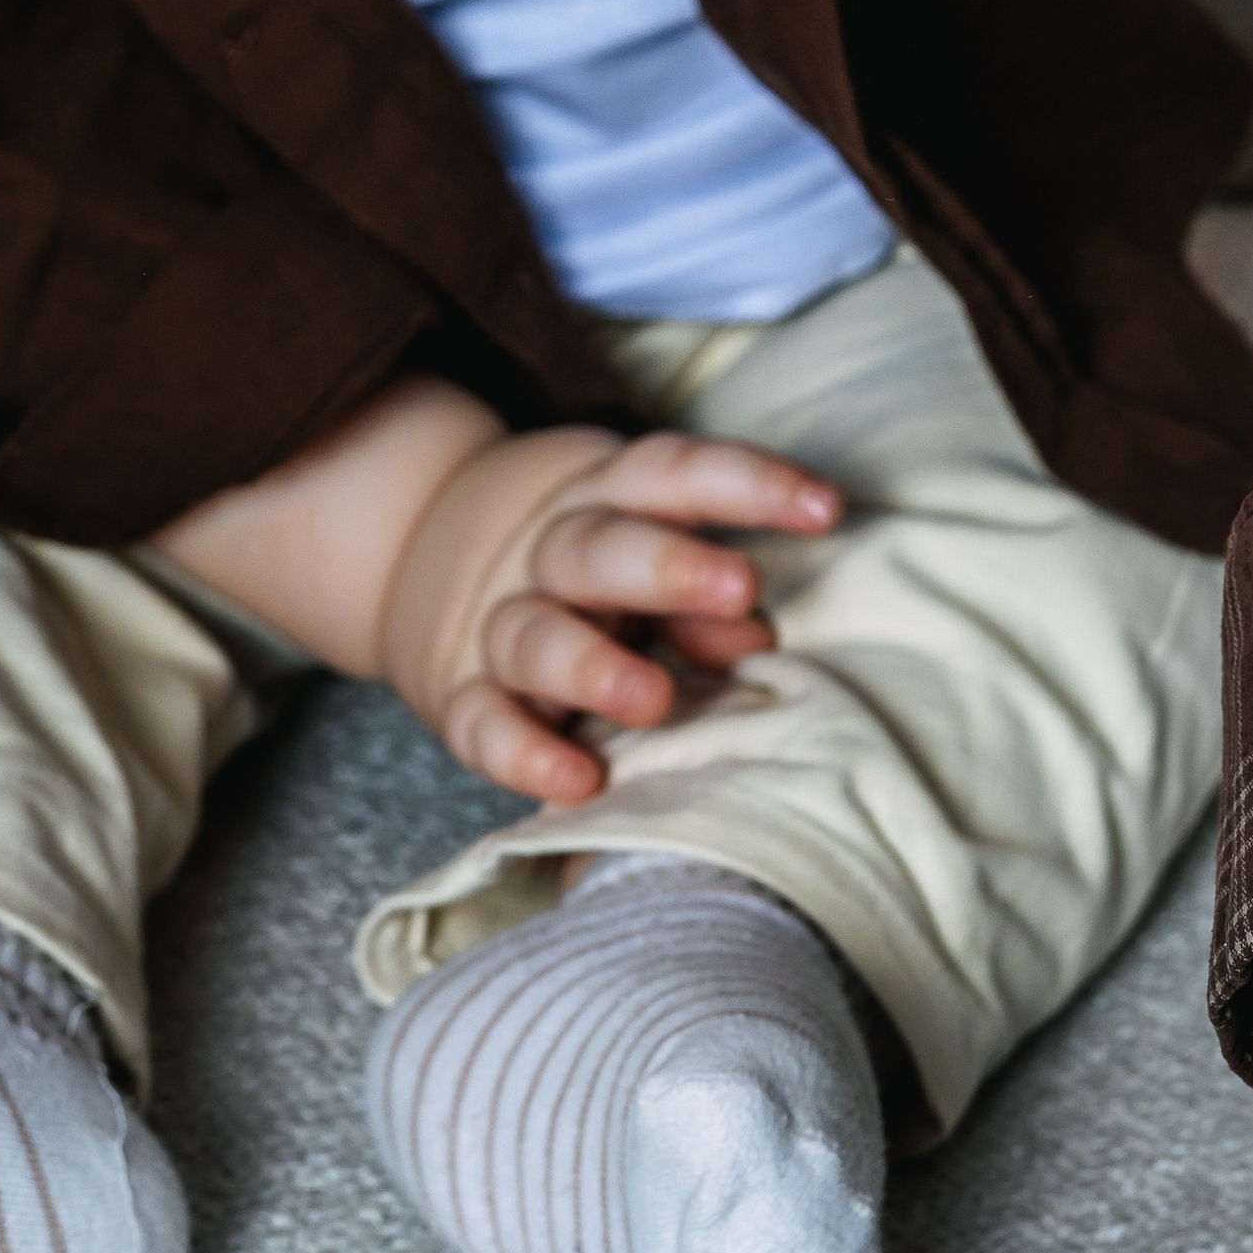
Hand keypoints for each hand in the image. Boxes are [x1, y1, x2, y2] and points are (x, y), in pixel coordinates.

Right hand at [381, 422, 840, 803]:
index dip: (750, 482)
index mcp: (606, 499)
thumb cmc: (592, 566)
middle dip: (667, 565)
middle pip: (597, 548)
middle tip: (740, 587)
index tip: (825, 508)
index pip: (675, 472)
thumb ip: (703, 597)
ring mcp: (500, 623)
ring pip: (533, 634)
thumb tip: (758, 639)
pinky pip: (483, 723)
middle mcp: (550, 554)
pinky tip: (577, 780)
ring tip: (656, 701)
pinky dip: (523, 752)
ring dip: (592, 666)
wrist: (427, 551)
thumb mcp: (645, 554)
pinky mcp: (463, 695)